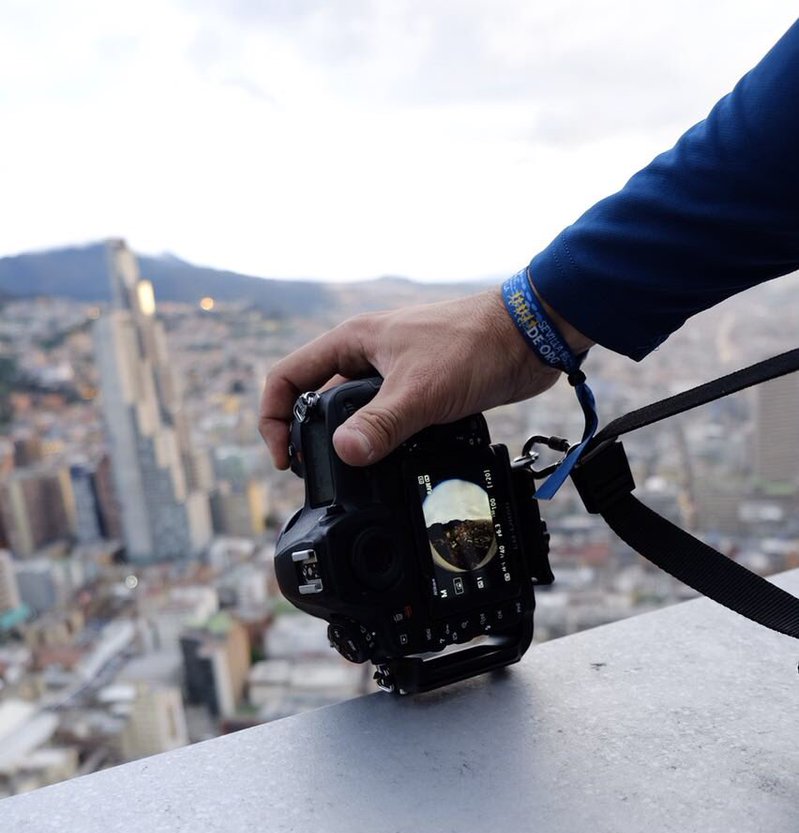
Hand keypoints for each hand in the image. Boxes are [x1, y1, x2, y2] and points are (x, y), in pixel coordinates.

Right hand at [259, 286, 591, 468]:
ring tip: (353, 475)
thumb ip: (381, 424)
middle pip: (317, 399)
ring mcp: (394, 371)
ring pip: (355, 412)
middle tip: (318, 474)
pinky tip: (391, 462)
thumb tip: (344, 454)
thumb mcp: (421, 391)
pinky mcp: (420, 388)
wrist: (529, 337)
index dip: (274, 419)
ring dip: (351, 441)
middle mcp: (367, 355)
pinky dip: (383, 440)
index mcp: (353, 342)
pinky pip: (387, 418)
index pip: (289, 377)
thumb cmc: (475, 346)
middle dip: (311, 437)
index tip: (286, 458)